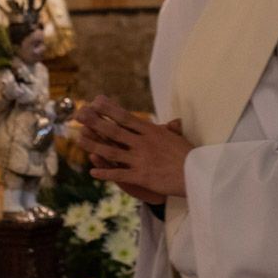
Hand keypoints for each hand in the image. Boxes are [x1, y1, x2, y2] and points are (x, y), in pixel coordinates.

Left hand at [75, 96, 190, 201]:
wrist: (198, 174)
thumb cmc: (189, 155)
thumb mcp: (178, 138)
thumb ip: (171, 130)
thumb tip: (174, 122)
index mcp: (151, 131)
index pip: (126, 117)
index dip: (109, 109)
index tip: (95, 101)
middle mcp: (143, 143)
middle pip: (114, 130)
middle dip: (95, 121)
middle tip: (79, 114)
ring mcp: (140, 159)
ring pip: (111, 151)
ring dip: (93, 145)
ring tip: (79, 139)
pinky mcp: (141, 176)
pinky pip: (118, 174)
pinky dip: (105, 172)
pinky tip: (92, 171)